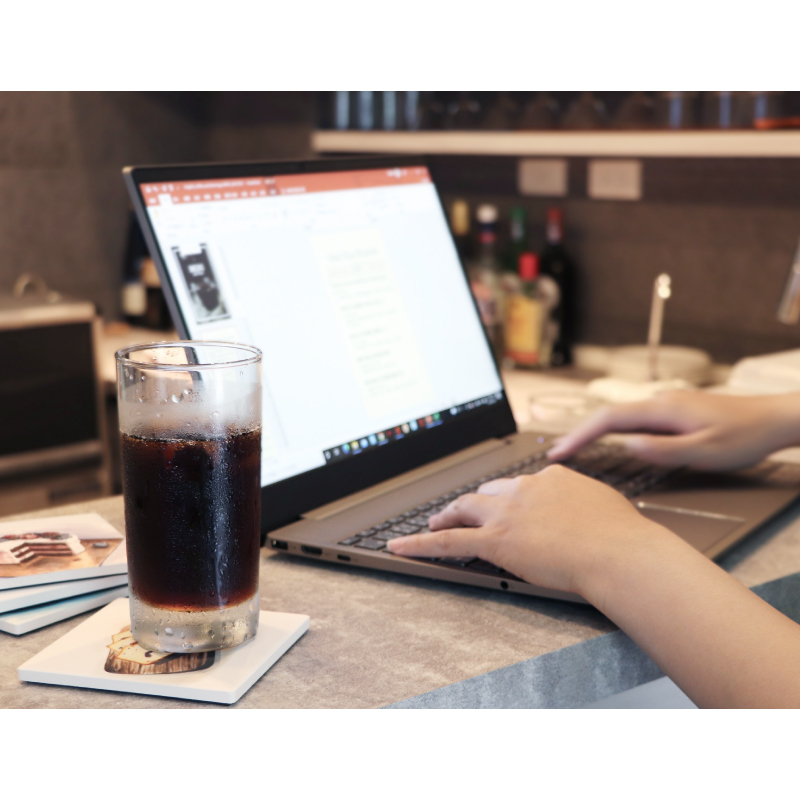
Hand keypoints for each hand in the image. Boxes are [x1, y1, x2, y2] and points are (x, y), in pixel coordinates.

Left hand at [387, 465, 663, 597]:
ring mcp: (507, 513)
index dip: (507, 497)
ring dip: (447, 516)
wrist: (620, 552)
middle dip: (471, 503)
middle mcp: (523, 489)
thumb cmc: (622, 536)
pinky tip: (401, 546)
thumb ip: (583, 500)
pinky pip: (448, 541)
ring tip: (434, 524)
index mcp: (550, 478)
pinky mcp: (495, 540)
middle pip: (486, 493)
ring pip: (464, 510)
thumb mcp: (603, 504)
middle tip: (459, 513)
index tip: (504, 505)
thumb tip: (584, 507)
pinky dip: (420, 543)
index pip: (518, 485)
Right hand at [547, 391, 799, 470]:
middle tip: (557, 453)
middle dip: (579, 433)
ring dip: (594, 431)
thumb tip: (627, 445)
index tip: (560, 450)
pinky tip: (609, 440)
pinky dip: (612, 430)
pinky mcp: (674, 412)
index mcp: (662, 410)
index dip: (580, 435)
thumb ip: (663, 449)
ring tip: (574, 448)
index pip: (608, 420)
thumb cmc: (744, 437)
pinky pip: (633, 419)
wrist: (773, 419)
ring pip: (620, 416)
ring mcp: (666, 405)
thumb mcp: (704, 451)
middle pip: (608, 415)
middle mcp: (660, 402)